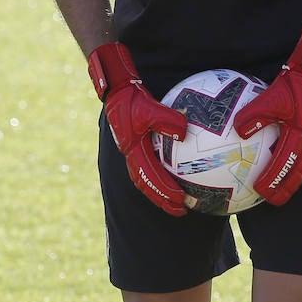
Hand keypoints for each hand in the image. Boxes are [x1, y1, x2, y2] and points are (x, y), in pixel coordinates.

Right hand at [88, 41, 188, 215]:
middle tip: (181, 210)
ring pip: (145, 178)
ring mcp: (132, 151)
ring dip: (159, 191)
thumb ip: (167, 119)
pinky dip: (160, 175)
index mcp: (133, 151)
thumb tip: (184, 132)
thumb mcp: (149, 107)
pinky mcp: (136, 144)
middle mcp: (131, 155)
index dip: (165, 191)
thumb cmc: (131, 99)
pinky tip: (176, 172)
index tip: (181, 201)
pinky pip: (149, 165)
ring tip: (177, 200)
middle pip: (146, 185)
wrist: (117, 90)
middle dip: (162, 200)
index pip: (150, 177)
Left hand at [235, 12, 301, 205]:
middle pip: (299, 172)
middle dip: (286, 188)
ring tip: (279, 192)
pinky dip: (295, 166)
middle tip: (270, 200)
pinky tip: (282, 168)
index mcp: (301, 133)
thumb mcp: (270, 97)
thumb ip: (254, 114)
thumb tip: (238, 131)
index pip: (287, 163)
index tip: (261, 191)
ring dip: (292, 180)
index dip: (275, 179)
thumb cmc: (292, 83)